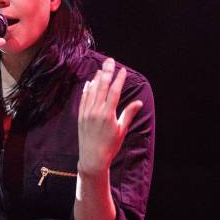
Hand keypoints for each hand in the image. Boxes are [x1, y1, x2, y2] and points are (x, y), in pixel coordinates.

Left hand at [78, 57, 142, 175]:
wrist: (92, 158)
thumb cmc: (110, 146)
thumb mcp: (122, 130)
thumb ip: (128, 114)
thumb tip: (138, 103)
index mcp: (107, 114)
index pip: (114, 91)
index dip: (118, 79)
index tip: (122, 70)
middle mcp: (95, 111)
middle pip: (102, 87)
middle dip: (107, 72)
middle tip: (110, 61)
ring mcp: (86, 113)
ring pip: (91, 91)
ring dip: (96, 79)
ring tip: (101, 69)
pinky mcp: (80, 117)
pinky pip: (83, 99)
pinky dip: (86, 90)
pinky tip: (89, 83)